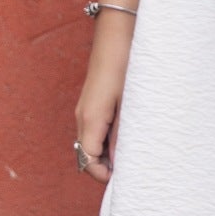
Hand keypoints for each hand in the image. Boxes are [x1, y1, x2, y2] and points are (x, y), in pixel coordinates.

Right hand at [74, 18, 133, 182]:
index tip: (125, 179)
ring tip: (132, 153)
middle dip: (105, 167)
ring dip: (106, 154)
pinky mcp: (90, 103)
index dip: (103, 175)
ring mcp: (84, 110)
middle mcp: (82, 117)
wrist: (118, 35)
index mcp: (90, 119)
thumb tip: (119, 162)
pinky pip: (93, 131)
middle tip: (132, 169)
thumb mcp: (130, 105)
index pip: (88, 160)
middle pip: (86, 155)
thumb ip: (123, 135)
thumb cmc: (127, 67)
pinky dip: (105, 140)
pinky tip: (126, 136)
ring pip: (89, 144)